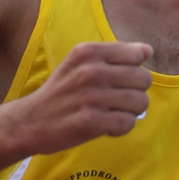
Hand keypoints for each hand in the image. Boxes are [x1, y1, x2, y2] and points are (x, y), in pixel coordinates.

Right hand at [10, 42, 152, 154]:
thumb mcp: (78, 63)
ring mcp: (91, 96)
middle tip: (117, 101)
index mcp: (88, 52)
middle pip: (144, 79)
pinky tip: (106, 127)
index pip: (138, 54)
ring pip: (140, 103)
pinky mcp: (91, 121)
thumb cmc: (61, 92)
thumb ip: (112, 56)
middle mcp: (91, 70)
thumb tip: (148, 51)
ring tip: (112, 114)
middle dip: (136, 93)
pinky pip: (128, 123)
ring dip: (130, 112)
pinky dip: (121, 128)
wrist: (30, 121)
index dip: (135, 70)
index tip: (119, 80)